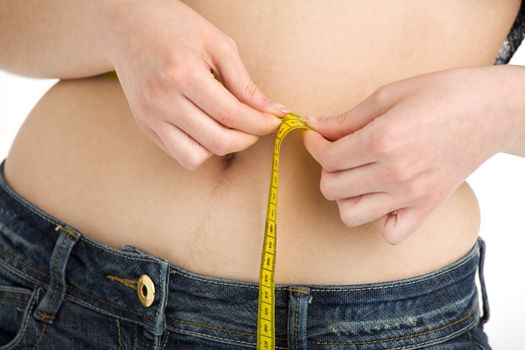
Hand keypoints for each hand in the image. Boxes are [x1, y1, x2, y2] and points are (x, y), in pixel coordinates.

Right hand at [105, 0, 289, 169]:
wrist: (126, 23)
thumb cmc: (176, 26)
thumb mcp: (218, 44)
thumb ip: (245, 83)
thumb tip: (273, 111)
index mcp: (182, 74)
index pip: (231, 115)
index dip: (260, 123)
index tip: (274, 121)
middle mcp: (161, 100)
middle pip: (217, 142)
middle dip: (247, 139)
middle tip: (257, 126)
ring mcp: (149, 116)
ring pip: (196, 157)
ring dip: (221, 148)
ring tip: (230, 127)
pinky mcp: (143, 125)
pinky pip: (178, 154)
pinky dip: (200, 148)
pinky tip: (208, 126)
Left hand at [302, 65, 521, 243]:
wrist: (493, 110)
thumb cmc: (444, 94)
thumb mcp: (389, 95)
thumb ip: (347, 118)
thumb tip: (315, 125)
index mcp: (383, 140)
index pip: (328, 157)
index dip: (314, 145)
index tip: (315, 136)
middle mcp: (394, 173)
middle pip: (332, 188)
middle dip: (326, 168)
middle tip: (336, 151)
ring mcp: (411, 195)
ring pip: (352, 215)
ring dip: (345, 196)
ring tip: (356, 175)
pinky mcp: (427, 207)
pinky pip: (390, 232)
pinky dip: (378, 220)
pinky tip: (381, 196)